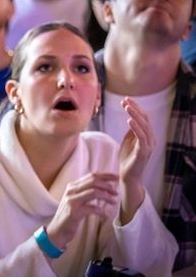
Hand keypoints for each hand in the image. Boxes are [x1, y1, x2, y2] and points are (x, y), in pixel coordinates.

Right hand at [46, 172, 118, 249]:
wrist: (57, 230)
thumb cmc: (69, 216)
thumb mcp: (76, 200)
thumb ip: (85, 192)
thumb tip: (104, 186)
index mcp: (72, 186)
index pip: (91, 176)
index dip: (105, 176)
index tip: (116, 178)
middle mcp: (71, 191)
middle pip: (93, 181)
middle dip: (108, 185)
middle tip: (116, 192)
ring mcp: (72, 201)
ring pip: (94, 192)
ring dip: (107, 197)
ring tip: (113, 202)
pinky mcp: (74, 212)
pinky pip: (93, 208)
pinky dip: (102, 211)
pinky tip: (106, 215)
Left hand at [118, 97, 152, 219]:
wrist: (128, 176)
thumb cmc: (127, 159)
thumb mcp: (128, 142)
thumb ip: (131, 131)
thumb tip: (130, 118)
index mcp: (147, 136)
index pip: (143, 118)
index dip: (135, 108)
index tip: (125, 99)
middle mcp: (151, 139)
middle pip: (144, 119)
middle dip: (134, 109)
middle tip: (125, 100)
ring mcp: (149, 145)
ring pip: (144, 126)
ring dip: (135, 115)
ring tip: (126, 107)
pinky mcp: (144, 152)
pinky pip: (141, 137)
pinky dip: (135, 127)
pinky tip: (129, 120)